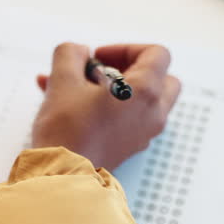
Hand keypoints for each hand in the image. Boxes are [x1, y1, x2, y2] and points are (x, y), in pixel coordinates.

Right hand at [32, 43, 180, 170]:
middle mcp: (152, 113)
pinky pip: (127, 118)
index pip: (157, 54)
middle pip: (161, 78)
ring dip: (113, 88)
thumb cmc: (67, 130)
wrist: (62, 176)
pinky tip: (70, 105)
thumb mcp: (63, 79)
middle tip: (101, 72)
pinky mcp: (130, 146)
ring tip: (74, 87)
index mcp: (146, 91)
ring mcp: (144, 133)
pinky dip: (107, 107)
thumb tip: (78, 52)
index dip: (127, 48)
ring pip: (141, 100)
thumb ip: (71, 53)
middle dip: (130, 69)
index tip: (100, 57)